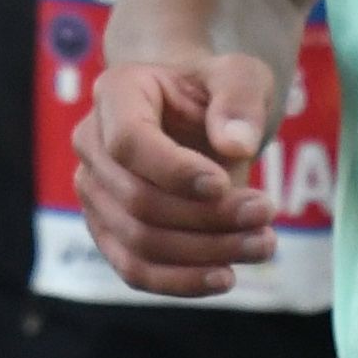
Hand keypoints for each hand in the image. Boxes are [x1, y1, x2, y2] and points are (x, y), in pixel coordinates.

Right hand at [80, 51, 278, 295]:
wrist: (196, 116)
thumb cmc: (216, 92)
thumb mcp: (241, 76)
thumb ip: (240, 99)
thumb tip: (235, 146)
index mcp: (116, 93)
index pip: (129, 142)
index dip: (175, 171)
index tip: (224, 185)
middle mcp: (91, 143)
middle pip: (137, 200)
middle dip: (207, 217)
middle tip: (266, 213)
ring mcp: (93, 192)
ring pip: (138, 241)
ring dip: (204, 252)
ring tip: (263, 244)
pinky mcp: (107, 232)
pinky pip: (134, 269)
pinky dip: (180, 281)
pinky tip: (226, 277)